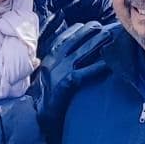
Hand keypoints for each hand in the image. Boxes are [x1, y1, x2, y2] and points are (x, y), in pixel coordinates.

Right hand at [29, 23, 111, 137]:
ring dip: (97, 43)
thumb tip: (70, 53)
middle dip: (89, 31)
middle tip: (103, 26)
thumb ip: (56, 62)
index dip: (78, 30)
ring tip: (109, 36)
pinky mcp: (65, 84)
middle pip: (73, 40)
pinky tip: (108, 64)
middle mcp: (52, 61)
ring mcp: (58, 72)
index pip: (63, 37)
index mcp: (47, 57)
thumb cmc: (43, 97)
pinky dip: (97, 67)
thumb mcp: (46, 74)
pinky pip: (84, 73)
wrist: (35, 117)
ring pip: (80, 52)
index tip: (90, 25)